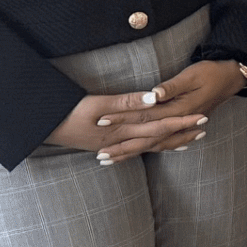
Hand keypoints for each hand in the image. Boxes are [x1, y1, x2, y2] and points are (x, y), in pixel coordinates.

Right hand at [46, 89, 209, 165]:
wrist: (42, 125)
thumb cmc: (67, 111)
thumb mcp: (97, 103)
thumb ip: (127, 101)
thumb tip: (155, 98)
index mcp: (122, 129)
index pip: (160, 125)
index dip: (182, 121)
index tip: (202, 117)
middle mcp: (121, 140)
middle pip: (158, 138)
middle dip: (182, 134)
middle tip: (204, 130)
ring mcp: (113, 144)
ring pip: (148, 146)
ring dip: (169, 143)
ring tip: (188, 142)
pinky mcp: (105, 143)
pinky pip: (133, 148)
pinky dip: (148, 148)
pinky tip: (152, 147)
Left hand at [82, 60, 246, 163]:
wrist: (232, 78)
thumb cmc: (212, 72)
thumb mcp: (192, 75)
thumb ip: (171, 87)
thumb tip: (152, 95)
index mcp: (178, 109)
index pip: (144, 116)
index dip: (123, 118)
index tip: (102, 121)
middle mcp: (178, 122)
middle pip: (145, 136)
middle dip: (122, 144)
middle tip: (99, 153)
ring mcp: (181, 126)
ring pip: (153, 144)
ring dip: (131, 153)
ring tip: (110, 160)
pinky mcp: (182, 125)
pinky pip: (164, 144)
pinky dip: (148, 150)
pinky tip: (138, 155)